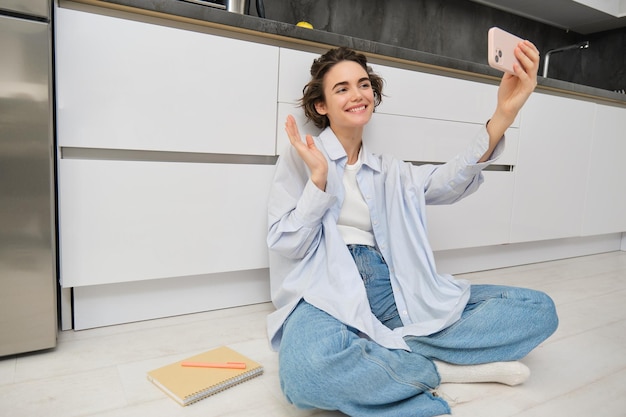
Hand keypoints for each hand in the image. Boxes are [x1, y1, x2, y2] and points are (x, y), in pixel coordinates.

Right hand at [285, 115, 327, 189]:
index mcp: (303, 147)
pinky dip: (290, 132)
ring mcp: (299, 148)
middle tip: (288, 118)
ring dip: (290, 126)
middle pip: (294, 134)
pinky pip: (294, 138)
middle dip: (291, 125)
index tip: (291, 123)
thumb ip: (310, 143)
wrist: (320, 169)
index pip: (297, 136)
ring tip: (288, 119)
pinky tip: (288, 127)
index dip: (294, 129)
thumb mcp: (315, 149)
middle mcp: (300, 147)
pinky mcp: (300, 148)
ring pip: (292, 135)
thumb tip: (308, 136)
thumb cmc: (318, 163)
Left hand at [482, 40, 538, 160]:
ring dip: (524, 57)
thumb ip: (510, 66)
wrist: (504, 108)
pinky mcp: (527, 89)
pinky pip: (525, 77)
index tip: (523, 41)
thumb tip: (509, 55)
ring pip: (532, 66)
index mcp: (527, 72)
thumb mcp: (507, 76)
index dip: (529, 48)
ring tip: (516, 51)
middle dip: (527, 50)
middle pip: (534, 60)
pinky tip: (514, 65)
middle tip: (519, 44)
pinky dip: (520, 70)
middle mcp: (531, 76)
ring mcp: (530, 83)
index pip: (533, 57)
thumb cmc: (506, 93)